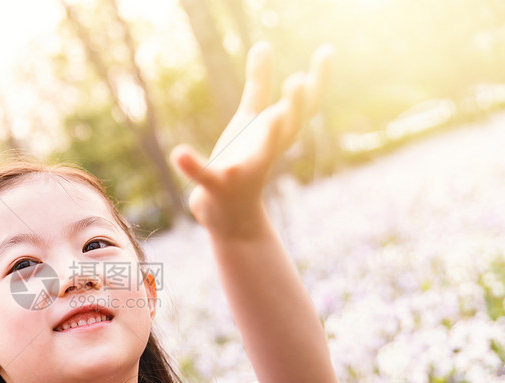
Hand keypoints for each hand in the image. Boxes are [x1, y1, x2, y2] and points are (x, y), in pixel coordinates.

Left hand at [171, 41, 332, 238]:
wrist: (230, 215)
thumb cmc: (242, 161)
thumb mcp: (250, 120)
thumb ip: (257, 84)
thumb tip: (263, 44)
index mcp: (274, 135)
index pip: (303, 107)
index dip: (317, 80)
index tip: (326, 52)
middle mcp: (265, 152)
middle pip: (288, 129)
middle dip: (295, 107)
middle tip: (298, 81)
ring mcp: (243, 171)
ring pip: (260, 155)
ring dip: (268, 136)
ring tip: (270, 115)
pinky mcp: (218, 186)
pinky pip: (206, 176)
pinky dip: (192, 166)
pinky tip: (178, 153)